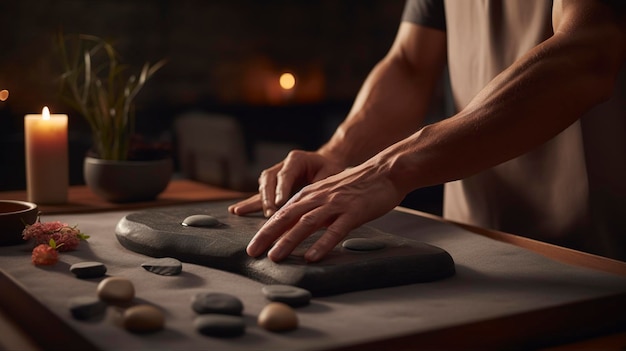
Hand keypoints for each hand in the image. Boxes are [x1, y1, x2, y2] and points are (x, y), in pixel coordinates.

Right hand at [228, 150, 343, 216]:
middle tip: (269, 213)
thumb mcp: (331, 174)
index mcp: (296, 159)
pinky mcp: (273, 186)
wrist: (327, 163)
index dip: (281, 190)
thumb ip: (322, 187)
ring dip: (257, 200)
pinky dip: (249, 203)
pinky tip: (236, 210)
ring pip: (262, 186)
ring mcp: (275, 175)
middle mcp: (282, 165)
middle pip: (269, 180)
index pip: (285, 174)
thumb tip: (315, 203)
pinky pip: (260, 194)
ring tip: (243, 211)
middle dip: (267, 197)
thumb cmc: (331, 169)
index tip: (279, 204)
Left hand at [245, 162, 404, 261]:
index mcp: (312, 194)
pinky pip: (335, 230)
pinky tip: (312, 256)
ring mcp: (335, 204)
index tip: (253, 246)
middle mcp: (319, 197)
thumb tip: (297, 228)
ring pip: (306, 223)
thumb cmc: (359, 185)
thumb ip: (313, 208)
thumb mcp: (330, 193)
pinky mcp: (353, 212)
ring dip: (289, 240)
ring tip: (275, 256)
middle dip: (267, 235)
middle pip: (287, 217)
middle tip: (252, 252)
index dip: (266, 229)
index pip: (282, 213)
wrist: (385, 171)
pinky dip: (322, 244)